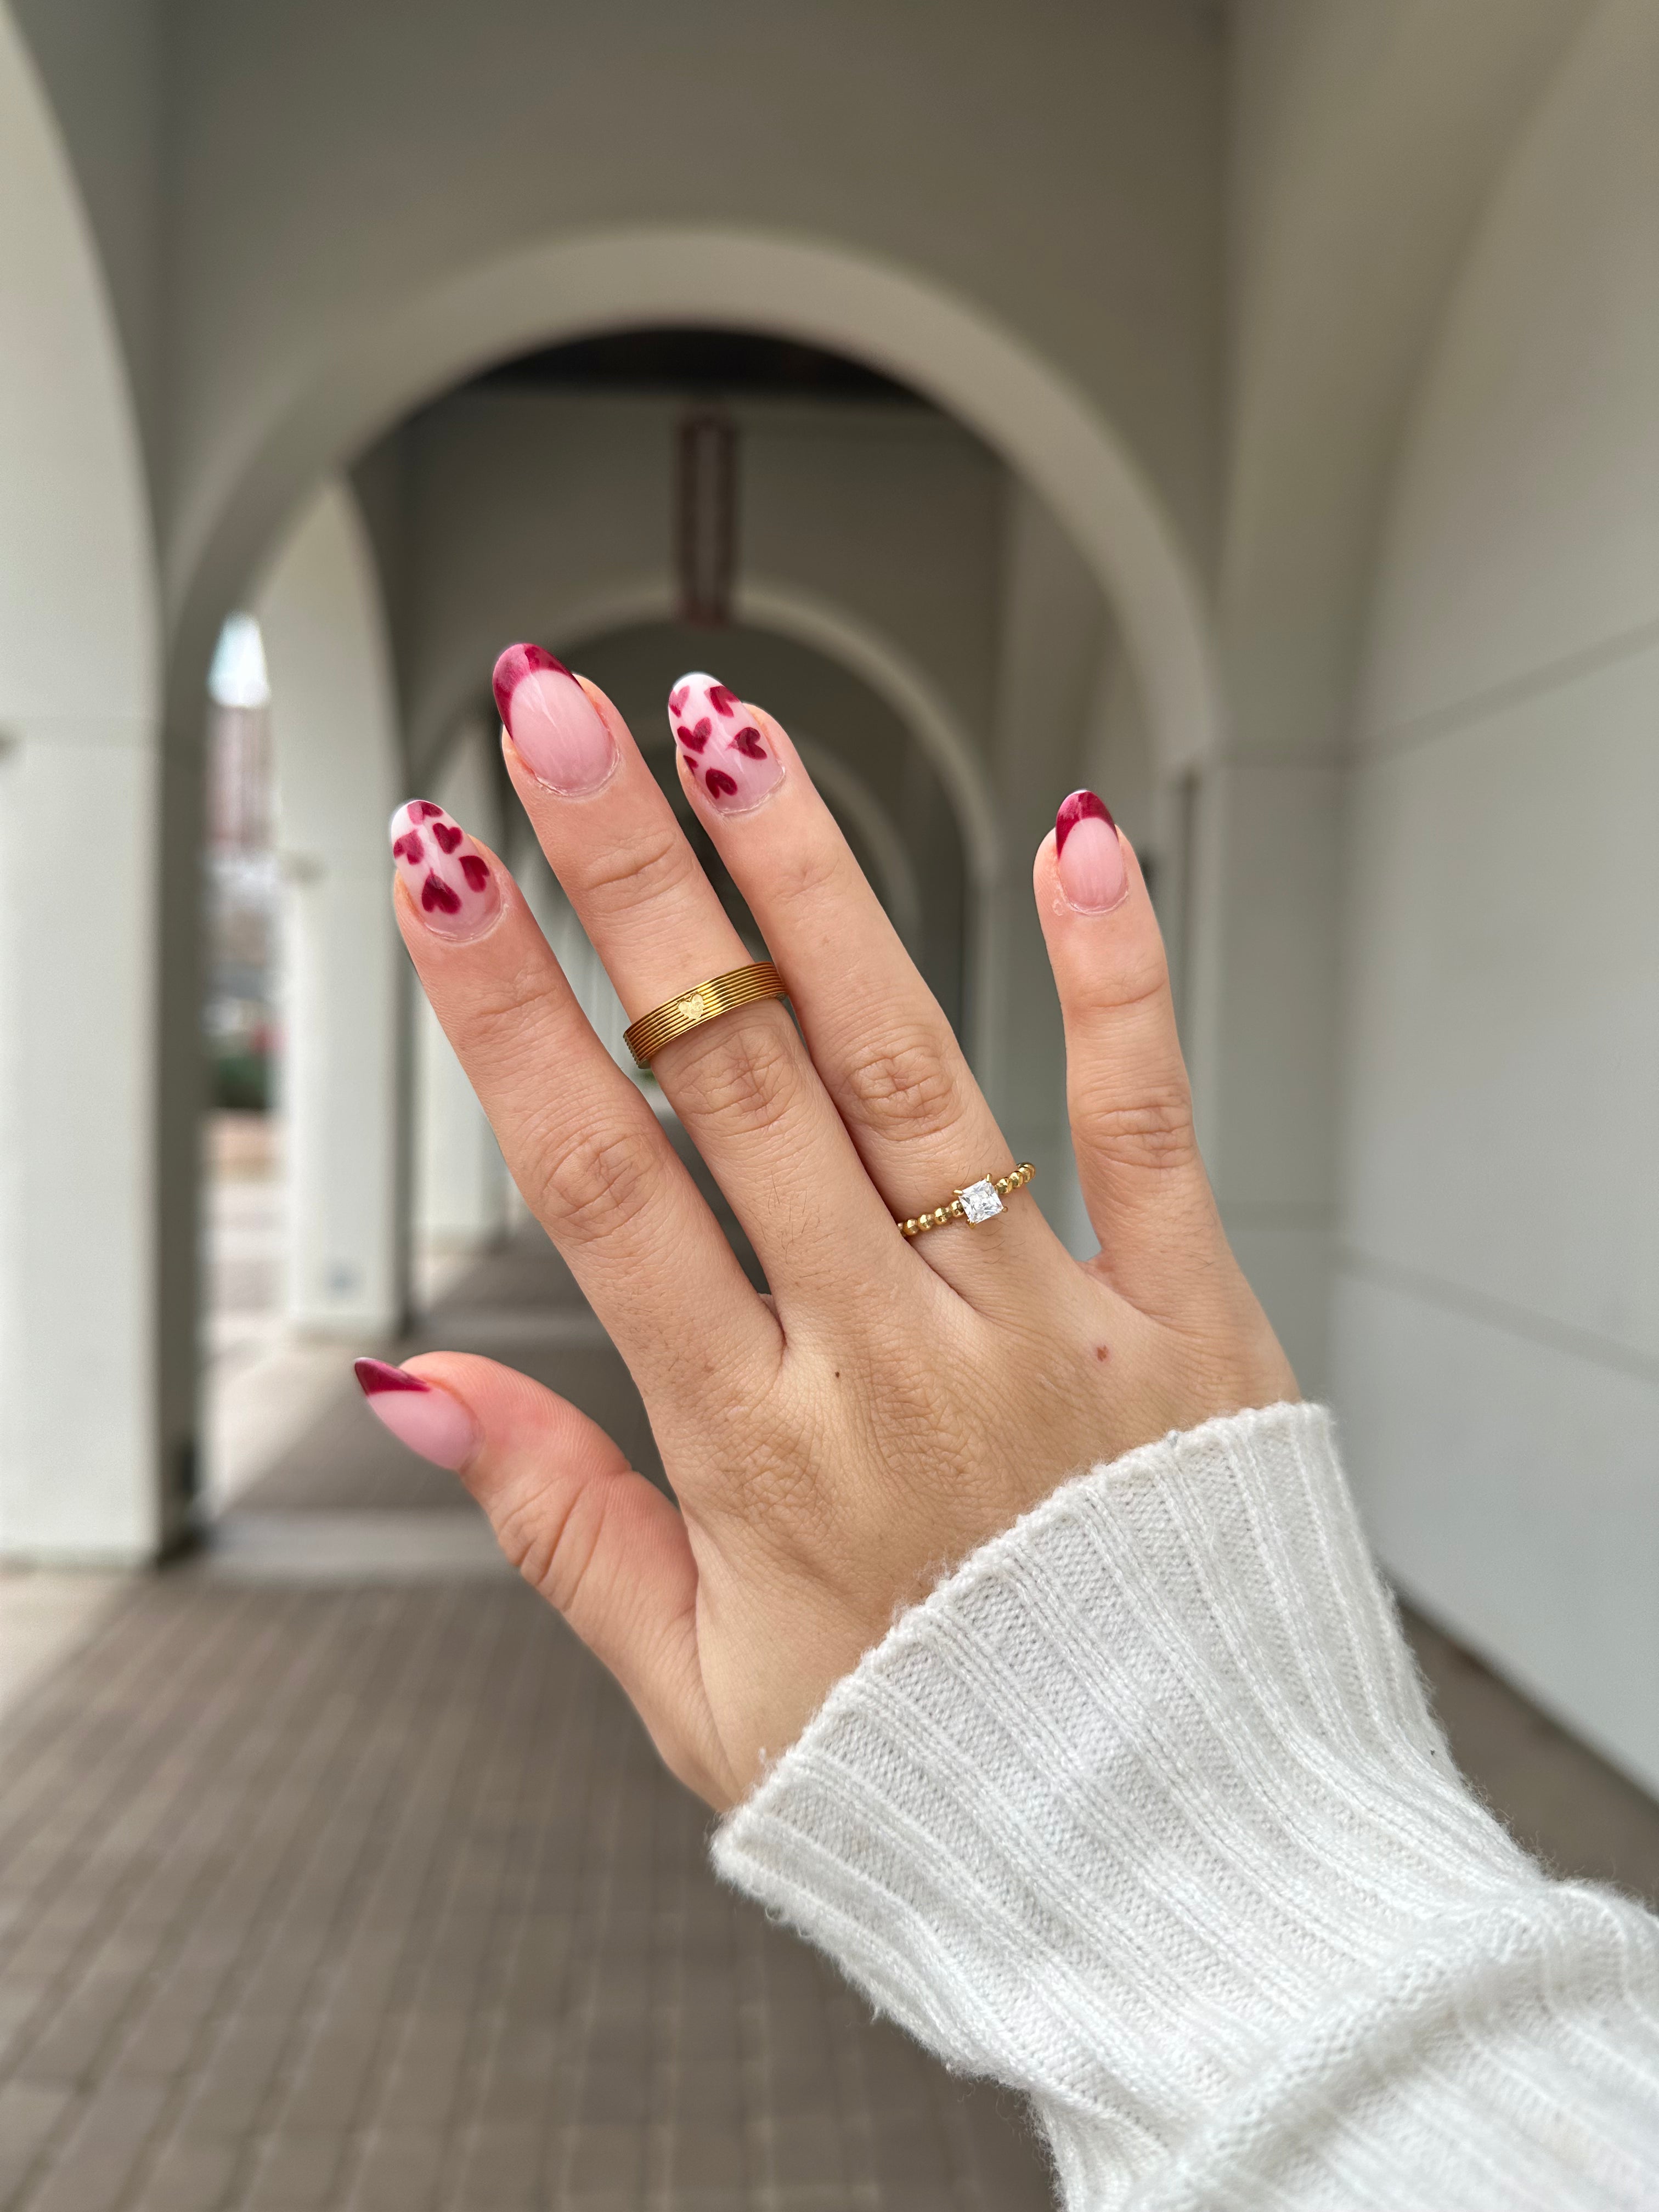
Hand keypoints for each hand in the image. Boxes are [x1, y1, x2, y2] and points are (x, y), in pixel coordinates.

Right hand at [366, 654, 1294, 1810]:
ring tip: (728, 730)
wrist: (1176, 1867)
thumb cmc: (932, 1775)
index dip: (505, 1011)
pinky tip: (1072, 840)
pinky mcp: (1185, 1321)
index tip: (440, 870)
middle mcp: (887, 1361)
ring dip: (810, 885)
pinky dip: (1111, 980)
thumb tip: (413, 1385)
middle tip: (553, 716)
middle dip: (625, 883)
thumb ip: (557, 1521)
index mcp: (753, 1447)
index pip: (595, 1183)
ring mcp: (1040, 1328)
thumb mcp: (697, 1690)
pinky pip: (1141, 1123)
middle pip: (728, 1081)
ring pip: (903, 1067)